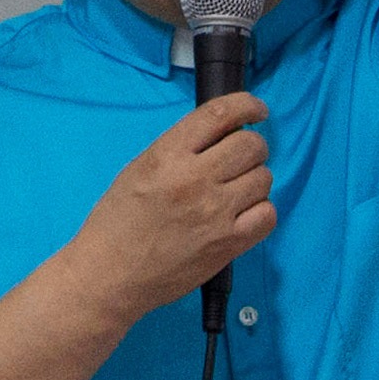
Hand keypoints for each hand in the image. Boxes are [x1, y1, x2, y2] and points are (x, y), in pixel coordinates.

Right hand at [67, 93, 273, 324]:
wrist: (110, 274)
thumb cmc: (118, 222)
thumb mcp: (139, 168)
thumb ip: (179, 148)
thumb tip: (220, 135)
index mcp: (168, 155)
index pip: (221, 113)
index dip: (247, 105)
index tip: (256, 110)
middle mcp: (195, 178)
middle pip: (251, 145)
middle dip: (252, 148)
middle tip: (240, 159)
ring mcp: (215, 212)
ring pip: (264, 178)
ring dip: (254, 180)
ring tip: (235, 192)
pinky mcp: (228, 243)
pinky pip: (267, 215)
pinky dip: (260, 211)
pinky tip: (243, 214)